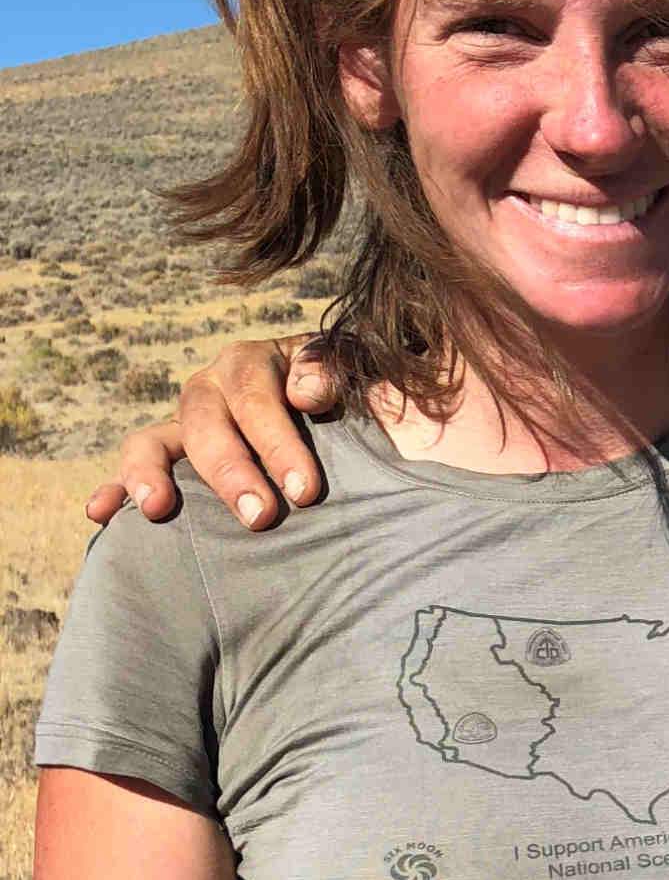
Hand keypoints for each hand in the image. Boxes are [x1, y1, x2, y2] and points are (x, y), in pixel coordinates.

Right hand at [85, 337, 339, 527]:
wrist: (350, 416)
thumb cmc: (355, 396)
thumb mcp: (356, 371)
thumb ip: (334, 370)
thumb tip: (304, 394)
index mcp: (254, 363)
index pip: (256, 397)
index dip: (277, 443)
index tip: (304, 490)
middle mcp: (211, 388)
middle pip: (204, 423)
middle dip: (228, 472)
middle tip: (259, 516)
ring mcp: (185, 424)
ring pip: (152, 440)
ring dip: (150, 475)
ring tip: (158, 510)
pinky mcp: (171, 459)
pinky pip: (134, 471)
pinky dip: (114, 490)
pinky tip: (100, 514)